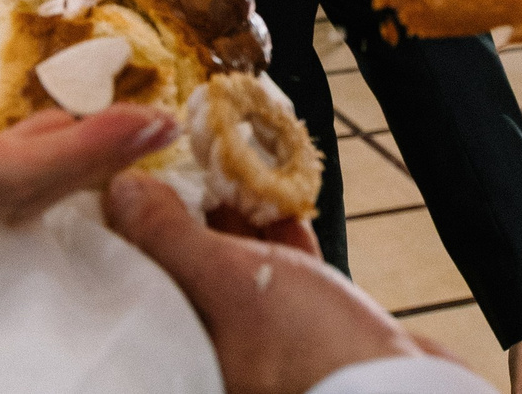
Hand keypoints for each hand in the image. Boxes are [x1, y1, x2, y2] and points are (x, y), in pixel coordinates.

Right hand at [0, 0, 175, 261]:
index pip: (16, 168)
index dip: (91, 150)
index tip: (150, 122)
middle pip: (28, 186)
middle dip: (101, 156)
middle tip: (165, 116)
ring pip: (5, 187)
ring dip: (68, 156)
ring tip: (121, 113)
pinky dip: (25, 155)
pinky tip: (41, 120)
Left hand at [105, 170, 434, 393]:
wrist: (401, 393)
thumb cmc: (308, 352)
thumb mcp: (230, 282)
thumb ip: (171, 238)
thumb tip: (120, 191)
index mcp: (181, 350)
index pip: (142, 275)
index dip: (144, 218)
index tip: (146, 167)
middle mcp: (215, 349)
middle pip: (191, 264)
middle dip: (194, 206)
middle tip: (193, 152)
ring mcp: (264, 341)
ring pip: (241, 264)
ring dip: (242, 212)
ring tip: (240, 161)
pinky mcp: (309, 331)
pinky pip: (286, 273)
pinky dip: (284, 235)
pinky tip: (284, 197)